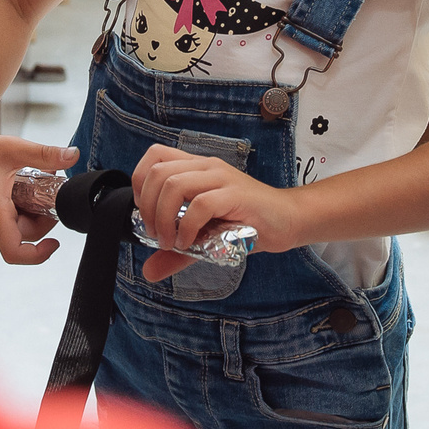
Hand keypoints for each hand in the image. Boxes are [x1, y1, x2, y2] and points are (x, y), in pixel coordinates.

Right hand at [0, 123, 79, 265]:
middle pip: (25, 235)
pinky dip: (18, 209)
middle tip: (49, 190)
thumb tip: (73, 155)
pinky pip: (5, 222)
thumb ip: (45, 154)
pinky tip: (19, 187)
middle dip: (43, 216)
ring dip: (30, 211)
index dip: (39, 255)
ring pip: (16, 228)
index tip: (55, 242)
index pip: (16, 252)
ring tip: (33, 184)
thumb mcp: (13, 149)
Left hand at [130, 145, 304, 282]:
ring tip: (171, 242)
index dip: (140, 182)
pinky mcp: (236, 194)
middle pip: (158, 172)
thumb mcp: (204, 238)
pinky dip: (188, 227)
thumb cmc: (247, 224)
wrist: (288, 220)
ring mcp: (221, 178)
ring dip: (163, 218)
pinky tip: (190, 242)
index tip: (146, 212)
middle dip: (147, 207)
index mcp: (196, 168)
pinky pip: (201, 205)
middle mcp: (206, 166)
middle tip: (156, 234)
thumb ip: (176, 253)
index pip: (155, 156)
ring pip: (174, 184)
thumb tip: (148, 272)